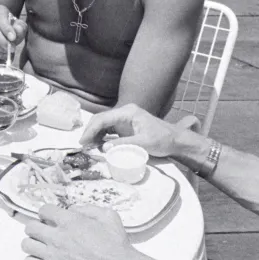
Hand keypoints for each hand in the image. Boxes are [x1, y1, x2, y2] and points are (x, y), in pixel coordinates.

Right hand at [0, 4, 25, 59]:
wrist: (3, 32)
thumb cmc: (12, 28)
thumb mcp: (20, 26)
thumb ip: (20, 28)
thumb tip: (16, 30)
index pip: (0, 17)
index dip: (6, 28)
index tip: (13, 38)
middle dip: (1, 40)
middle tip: (10, 48)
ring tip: (6, 52)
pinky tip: (1, 55)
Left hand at [22, 204, 146, 259]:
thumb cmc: (116, 245)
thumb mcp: (108, 216)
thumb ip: (88, 209)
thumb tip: (72, 210)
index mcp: (69, 221)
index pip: (44, 210)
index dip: (47, 213)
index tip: (49, 218)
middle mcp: (57, 237)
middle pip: (30, 227)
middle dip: (36, 227)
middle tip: (43, 232)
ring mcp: (52, 255)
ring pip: (26, 245)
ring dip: (32, 244)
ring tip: (41, 247)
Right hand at [80, 103, 199, 158]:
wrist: (176, 140)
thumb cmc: (163, 140)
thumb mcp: (144, 143)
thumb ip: (123, 144)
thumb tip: (104, 147)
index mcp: (128, 112)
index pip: (103, 119)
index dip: (91, 130)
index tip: (83, 142)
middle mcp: (124, 112)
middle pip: (101, 119)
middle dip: (90, 132)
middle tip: (82, 145)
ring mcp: (124, 119)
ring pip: (103, 124)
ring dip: (94, 135)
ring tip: (87, 147)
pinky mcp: (125, 126)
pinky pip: (109, 129)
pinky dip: (101, 137)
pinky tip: (97, 145)